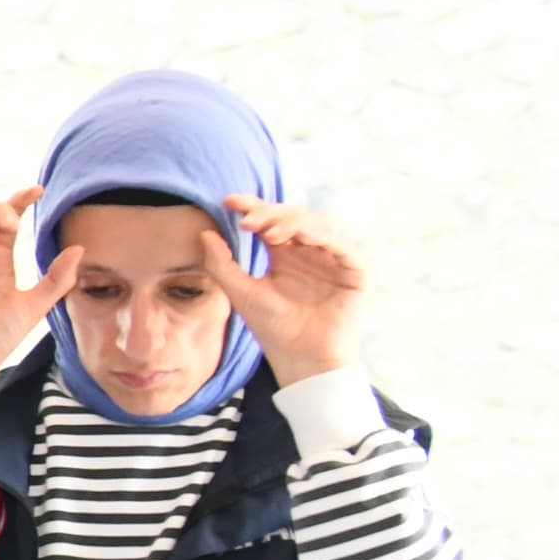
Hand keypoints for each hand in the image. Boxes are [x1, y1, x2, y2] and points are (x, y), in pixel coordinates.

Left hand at [205, 195, 367, 386]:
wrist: (300, 358)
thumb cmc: (272, 328)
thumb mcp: (240, 292)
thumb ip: (221, 264)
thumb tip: (204, 232)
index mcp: (285, 254)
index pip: (271, 221)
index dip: (253, 207)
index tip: (229, 201)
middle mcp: (310, 252)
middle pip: (295, 216)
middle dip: (271, 214)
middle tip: (248, 221)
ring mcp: (333, 259)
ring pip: (319, 224)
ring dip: (293, 223)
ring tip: (269, 232)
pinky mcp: (354, 271)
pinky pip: (342, 246)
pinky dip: (322, 236)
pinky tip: (300, 237)